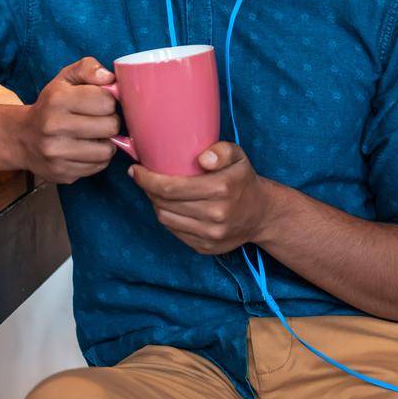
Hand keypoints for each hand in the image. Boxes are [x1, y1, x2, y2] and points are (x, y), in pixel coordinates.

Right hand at [18, 57, 120, 183]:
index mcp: (57, 99)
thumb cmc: (51, 105)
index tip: (101, 102)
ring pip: (107, 150)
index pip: (106, 101)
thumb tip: (109, 77)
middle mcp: (54, 127)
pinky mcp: (62, 173)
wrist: (21, 138)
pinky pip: (98, 167)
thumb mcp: (65, 78)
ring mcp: (56, 153)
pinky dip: (98, 158)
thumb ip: (88, 68)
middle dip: (111, 121)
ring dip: (106, 142)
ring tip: (95, 135)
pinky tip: (87, 149)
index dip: (109, 101)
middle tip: (100, 119)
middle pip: (110, 126)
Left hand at [131, 141, 276, 254]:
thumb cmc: (243, 180)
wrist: (262, 214)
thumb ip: (222, 151)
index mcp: (222, 188)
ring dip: (155, 204)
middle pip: (164, 203)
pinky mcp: (206, 247)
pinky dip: (168, 218)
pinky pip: (175, 232)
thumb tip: (202, 159)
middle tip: (142, 177)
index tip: (136, 170)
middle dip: (147, 189)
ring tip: (155, 192)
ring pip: (166, 219)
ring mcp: (210, 234)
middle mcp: (216, 214)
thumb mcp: (238, 156)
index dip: (147, 179)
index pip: (171, 187)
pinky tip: (169, 207)